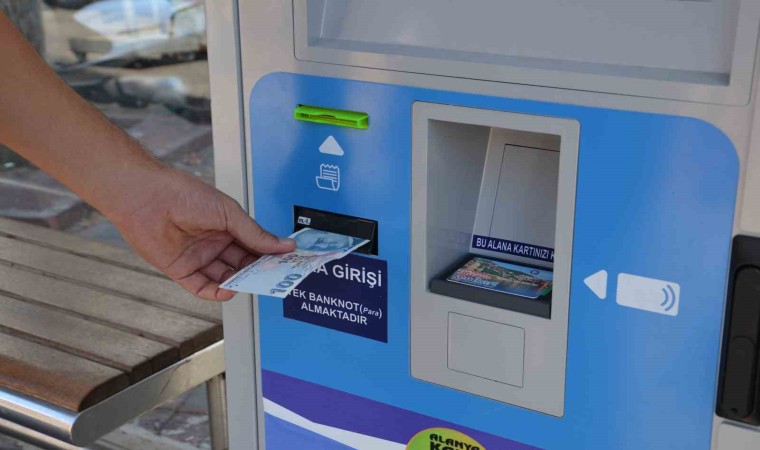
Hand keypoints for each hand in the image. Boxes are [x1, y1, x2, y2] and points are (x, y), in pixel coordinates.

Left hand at [109, 165, 294, 300]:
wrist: (146, 198)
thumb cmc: (185, 195)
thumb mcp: (229, 213)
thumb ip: (255, 234)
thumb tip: (285, 245)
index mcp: (228, 226)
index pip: (254, 245)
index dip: (270, 254)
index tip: (287, 263)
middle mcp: (214, 243)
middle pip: (242, 264)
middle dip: (258, 271)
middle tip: (273, 277)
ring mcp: (198, 258)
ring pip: (225, 277)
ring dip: (239, 282)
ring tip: (253, 284)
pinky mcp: (181, 270)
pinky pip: (202, 287)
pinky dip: (217, 292)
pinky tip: (230, 290)